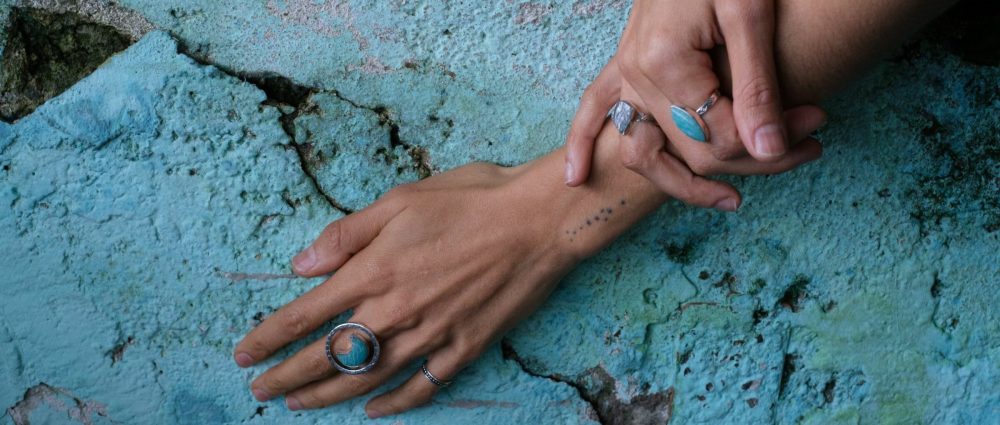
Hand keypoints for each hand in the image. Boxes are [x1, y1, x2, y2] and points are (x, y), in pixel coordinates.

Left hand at [232, 160, 587, 417]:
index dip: (269, 338)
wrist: (539, 221)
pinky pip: (423, 386)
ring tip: (299, 406)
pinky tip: (376, 410)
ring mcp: (432, 334)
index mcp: (375, 271)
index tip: (243, 354)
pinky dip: (396, 403)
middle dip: (287, 378)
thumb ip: (347, 235)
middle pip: (329, 356)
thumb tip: (302, 263)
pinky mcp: (465, 347)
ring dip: (328, 396)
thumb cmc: (471, 199)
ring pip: (368, 377)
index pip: (306, 315)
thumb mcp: (400, 199)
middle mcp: (396, 310)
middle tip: (260, 391)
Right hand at [565, 0, 826, 207]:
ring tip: (732, 200)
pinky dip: (580, 143)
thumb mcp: (752, 15)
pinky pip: (593, 111)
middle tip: (811, 142)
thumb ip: (757, 86)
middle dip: (755, 157)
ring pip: (647, 151)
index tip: (817, 123)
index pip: (718, 136)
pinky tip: (576, 177)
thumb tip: (768, 150)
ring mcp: (624, 73)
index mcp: (665, 63)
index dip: (774, 141)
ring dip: (684, 183)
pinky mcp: (623, 66)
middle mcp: (636, 75)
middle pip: (692, 150)